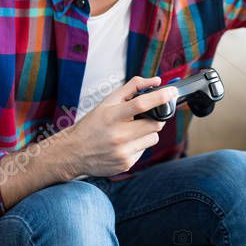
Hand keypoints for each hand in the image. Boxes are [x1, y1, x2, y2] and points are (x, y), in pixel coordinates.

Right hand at [64, 76, 178, 176]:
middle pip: (155, 124)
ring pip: (153, 138)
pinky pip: (144, 151)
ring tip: (131, 131)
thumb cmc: (92, 125)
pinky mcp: (126, 164)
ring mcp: (123, 152)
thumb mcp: (107, 102)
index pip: (141, 104)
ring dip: (148, 132)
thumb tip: (156, 81)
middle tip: (146, 117)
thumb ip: (132, 88)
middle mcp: (118, 135)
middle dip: (156, 118)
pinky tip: (124, 144)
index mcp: (112, 116)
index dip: (160, 97)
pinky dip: (139, 145)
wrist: (73, 152)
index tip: (172, 91)